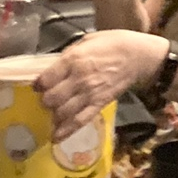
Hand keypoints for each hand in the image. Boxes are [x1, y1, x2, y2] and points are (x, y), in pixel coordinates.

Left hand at [35, 30, 164, 140]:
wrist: (139, 56)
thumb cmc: (113, 43)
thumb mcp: (88, 40)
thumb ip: (69, 54)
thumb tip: (55, 67)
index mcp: (74, 60)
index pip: (46, 79)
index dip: (38, 84)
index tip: (38, 86)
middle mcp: (79, 79)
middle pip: (51, 99)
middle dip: (45, 101)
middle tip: (47, 98)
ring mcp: (89, 94)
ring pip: (62, 113)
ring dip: (54, 115)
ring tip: (53, 113)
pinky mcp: (99, 105)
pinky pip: (80, 121)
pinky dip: (66, 131)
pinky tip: (56, 137)